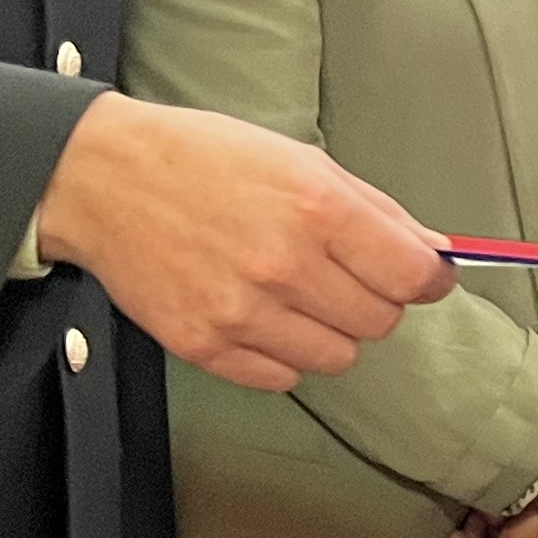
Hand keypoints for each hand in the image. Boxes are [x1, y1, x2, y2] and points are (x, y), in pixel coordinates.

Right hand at [35, 95, 452, 391]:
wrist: (103, 180)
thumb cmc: (202, 158)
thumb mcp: (300, 160)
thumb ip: (375, 209)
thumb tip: (434, 251)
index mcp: (316, 208)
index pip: (412, 275)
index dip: (431, 279)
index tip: (428, 277)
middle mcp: (283, 265)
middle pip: (380, 321)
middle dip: (377, 300)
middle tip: (348, 275)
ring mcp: (242, 313)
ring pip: (337, 358)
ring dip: (331, 330)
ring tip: (299, 294)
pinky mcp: (204, 347)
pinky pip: (282, 378)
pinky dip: (284, 354)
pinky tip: (263, 315)